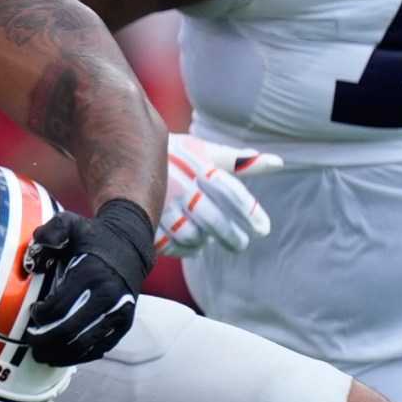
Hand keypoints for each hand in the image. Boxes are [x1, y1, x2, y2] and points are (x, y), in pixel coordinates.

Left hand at [21, 199, 153, 366]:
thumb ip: (50, 233)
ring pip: (84, 346)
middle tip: (30, 341)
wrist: (130, 246)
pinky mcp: (123, 325)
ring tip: (41, 354)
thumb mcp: (70, 223)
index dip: (40, 316)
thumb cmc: (93, 238)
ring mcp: (119, 314)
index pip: (59, 307)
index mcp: (92, 274)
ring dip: (58, 354)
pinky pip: (98, 349)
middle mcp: (109, 297)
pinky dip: (78, 356)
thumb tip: (32, 263)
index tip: (32, 312)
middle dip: (44, 341)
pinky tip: (62, 354)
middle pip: (69, 332)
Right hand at [156, 134, 280, 257]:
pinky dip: (184, 249)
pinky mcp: (145, 219)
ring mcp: (161, 204)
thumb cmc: (173, 154)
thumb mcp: (202, 152)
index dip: (249, 212)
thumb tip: (278, 163)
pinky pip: (170, 245)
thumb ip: (238, 161)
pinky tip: (191, 245)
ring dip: (205, 241)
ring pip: (192, 236)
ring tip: (210, 241)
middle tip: (241, 244)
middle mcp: (180, 184)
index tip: (264, 230)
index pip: (230, 192)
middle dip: (231, 236)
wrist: (122, 152)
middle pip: (213, 220)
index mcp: (198, 166)